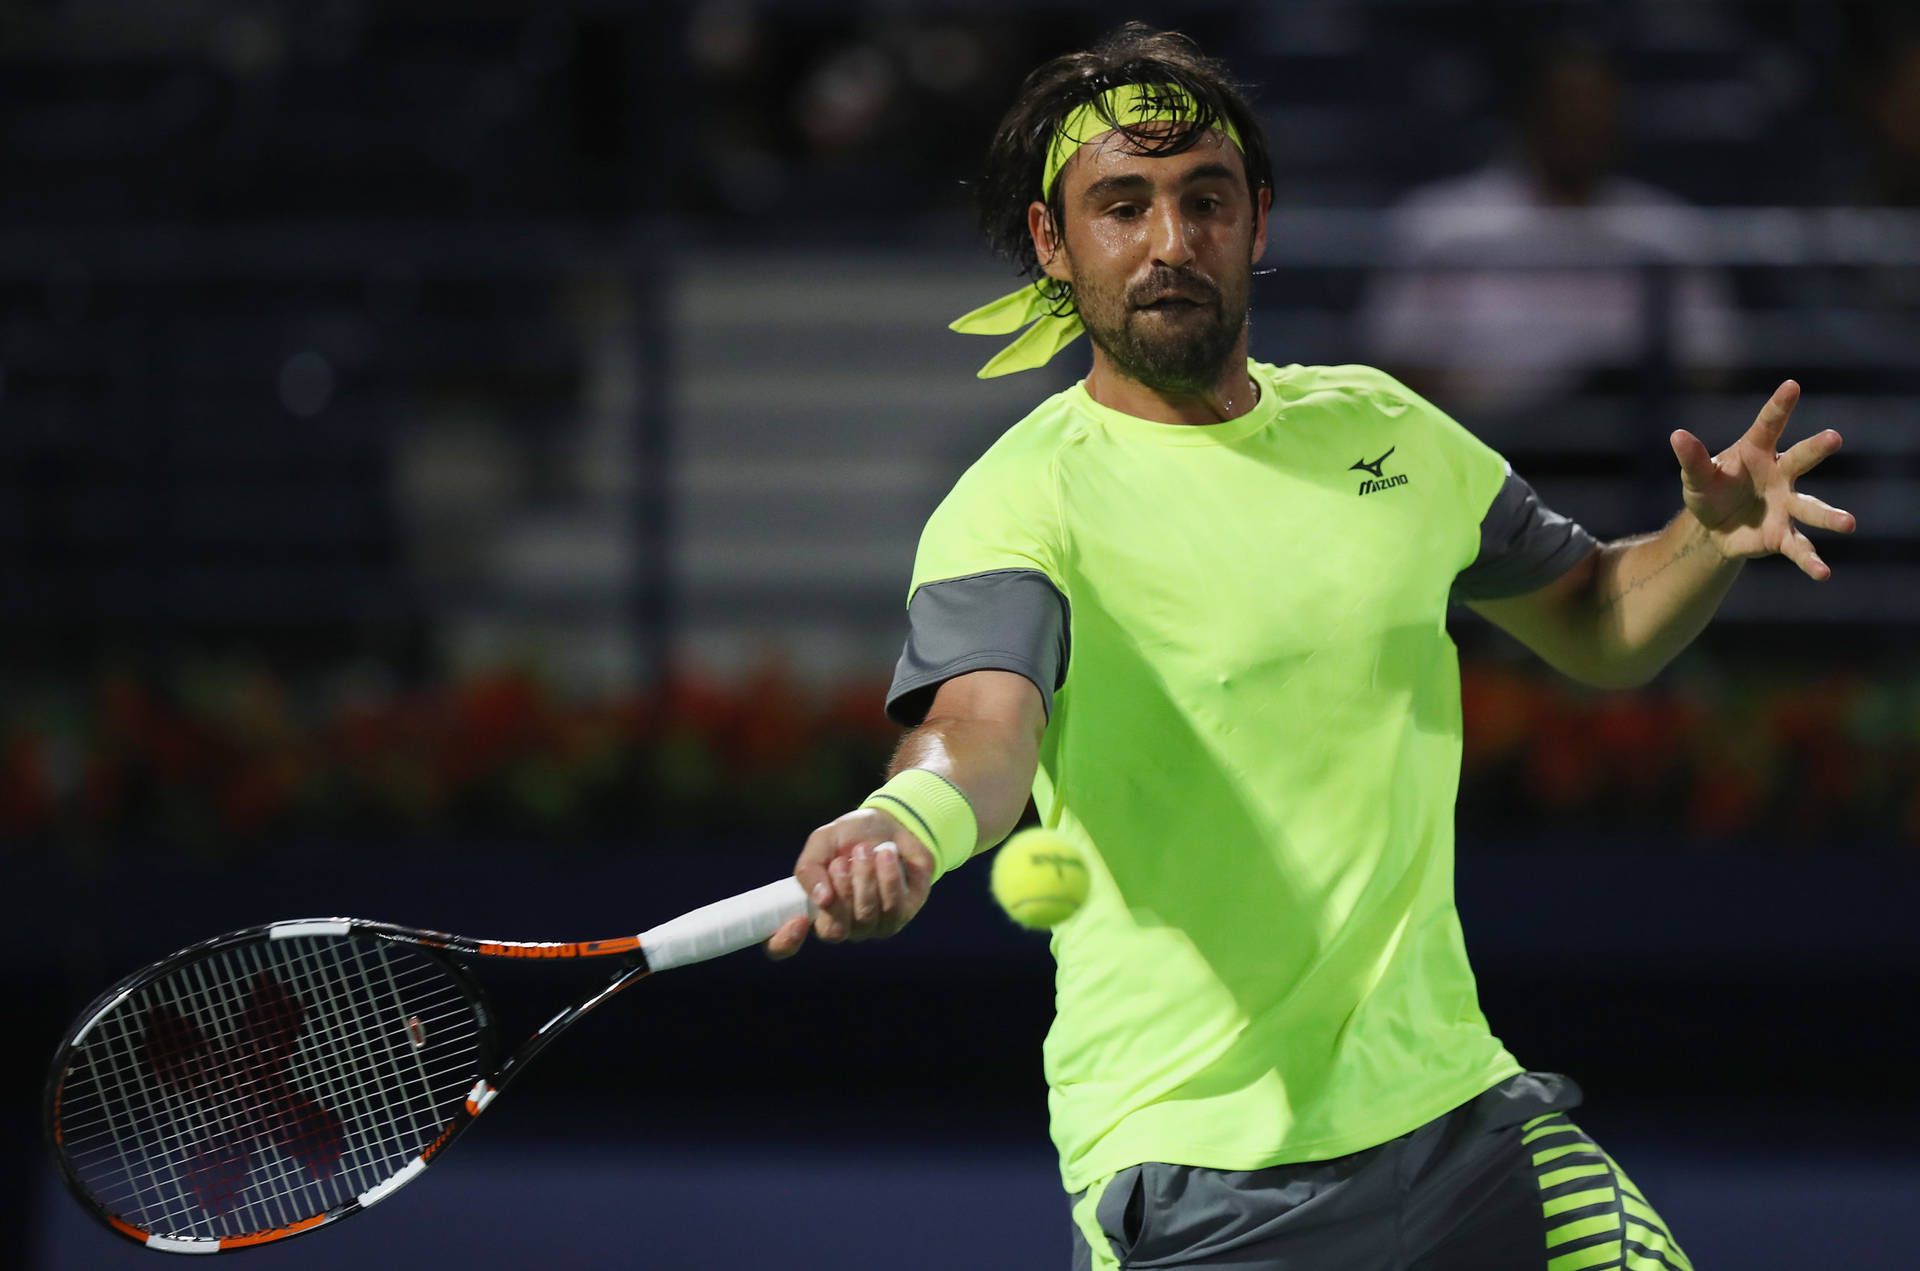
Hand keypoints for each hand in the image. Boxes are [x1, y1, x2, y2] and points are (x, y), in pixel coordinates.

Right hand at [764, 807, 935, 959]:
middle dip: (841, 890)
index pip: (794, 941)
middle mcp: (843, 925)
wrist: (892, 822)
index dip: (790, 938)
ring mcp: (872, 925)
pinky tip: (885, 855)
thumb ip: (810, 868)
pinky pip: (893, 907)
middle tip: (842, 861)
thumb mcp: (822, 842)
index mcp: (815, 911)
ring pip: (865, 916)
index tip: (801, 914)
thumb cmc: (851, 836)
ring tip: (865, 850)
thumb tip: (820, 899)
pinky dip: (887, 877)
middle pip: (835, 930)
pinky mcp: (900, 916)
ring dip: (864, 879)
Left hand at [1670, 380, 1856, 578]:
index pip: (1768, 425)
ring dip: (1830, 516)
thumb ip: (1691, 459)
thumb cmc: (1710, 491)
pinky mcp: (1783, 536)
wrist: (1714, 529)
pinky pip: (1800, 548)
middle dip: (1816, 449)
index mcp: (1757, 452)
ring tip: (1849, 524)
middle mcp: (1780, 475)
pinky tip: (1822, 574)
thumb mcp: (1695, 477)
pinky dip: (1811, 561)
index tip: (1792, 385)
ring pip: (1811, 508)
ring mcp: (1786, 505)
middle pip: (1800, 459)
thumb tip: (1677, 436)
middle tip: (1834, 437)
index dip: (1780, 406)